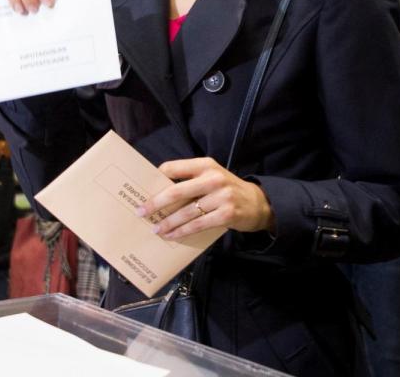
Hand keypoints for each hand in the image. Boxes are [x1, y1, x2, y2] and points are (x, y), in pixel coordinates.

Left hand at [138, 157, 274, 239]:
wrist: (258, 203)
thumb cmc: (226, 189)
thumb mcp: (211, 176)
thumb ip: (190, 180)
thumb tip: (158, 191)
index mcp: (205, 165)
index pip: (173, 168)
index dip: (156, 178)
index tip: (142, 189)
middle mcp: (213, 178)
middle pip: (176, 192)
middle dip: (155, 203)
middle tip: (141, 211)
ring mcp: (221, 197)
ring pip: (185, 212)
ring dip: (167, 222)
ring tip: (155, 228)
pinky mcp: (226, 215)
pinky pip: (197, 225)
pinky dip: (182, 231)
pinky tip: (171, 235)